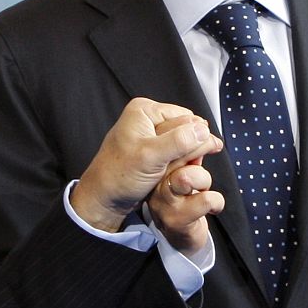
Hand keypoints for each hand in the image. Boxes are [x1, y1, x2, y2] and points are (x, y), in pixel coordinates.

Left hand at [71, 99, 222, 237]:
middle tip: (181, 168)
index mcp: (144, 110)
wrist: (104, 198)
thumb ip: (178, 142)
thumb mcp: (151, 157)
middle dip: (189, 150)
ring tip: (172, 172)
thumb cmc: (119, 176)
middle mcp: (147, 117)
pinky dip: (177, 164)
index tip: (194, 160)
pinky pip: (174, 153)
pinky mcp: (151, 149)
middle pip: (186, 130)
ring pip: (182, 144)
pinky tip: (171, 174)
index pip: (186, 118)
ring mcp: (149, 133)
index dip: (194, 139)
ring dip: (184, 159)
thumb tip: (202, 130)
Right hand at [147, 144, 225, 256]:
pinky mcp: (177, 220)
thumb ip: (189, 157)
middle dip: (201, 147)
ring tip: (204, 190)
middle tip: (214, 146)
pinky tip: (212, 206)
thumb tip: (201, 135)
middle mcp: (155, 184)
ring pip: (189, 177)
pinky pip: (206, 200)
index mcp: (155, 170)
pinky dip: (217, 202)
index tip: (204, 132)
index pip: (168, 142)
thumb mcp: (184, 175)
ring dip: (205, 180)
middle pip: (178, 155)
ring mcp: (165, 202)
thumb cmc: (184, 202)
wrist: (179, 240)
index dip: (189, 133)